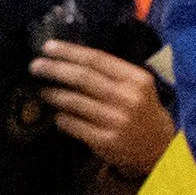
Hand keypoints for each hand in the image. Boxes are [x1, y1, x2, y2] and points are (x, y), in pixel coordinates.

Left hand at [31, 41, 173, 174]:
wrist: (160, 148)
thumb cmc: (142, 111)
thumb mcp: (137, 87)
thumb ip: (111, 74)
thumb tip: (70, 60)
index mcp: (135, 79)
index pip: (97, 59)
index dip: (70, 52)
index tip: (49, 47)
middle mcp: (127, 98)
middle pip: (83, 78)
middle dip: (55, 69)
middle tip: (35, 66)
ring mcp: (116, 120)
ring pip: (75, 102)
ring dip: (54, 94)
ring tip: (42, 90)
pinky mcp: (106, 141)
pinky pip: (74, 125)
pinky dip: (61, 118)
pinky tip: (56, 115)